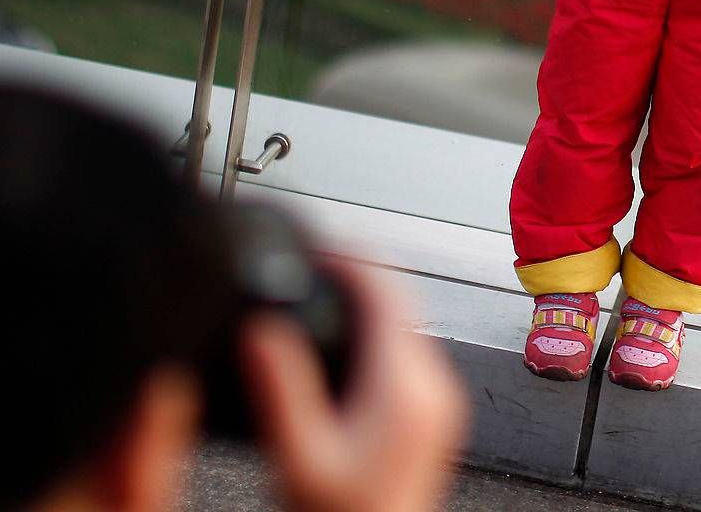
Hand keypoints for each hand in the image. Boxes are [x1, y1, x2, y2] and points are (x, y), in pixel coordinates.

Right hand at [240, 259, 466, 511]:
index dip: (348, 256)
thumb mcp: (299, 458)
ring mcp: (437, 402)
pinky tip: (340, 337)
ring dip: (364, 300)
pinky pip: (405, 350)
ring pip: (404, 323)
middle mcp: (433, 388)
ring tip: (318, 288)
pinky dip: (374, 330)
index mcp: (406, 388)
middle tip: (308, 260)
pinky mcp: (431, 416)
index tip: (313, 243)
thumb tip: (263, 328)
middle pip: (399, 300)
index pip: (386, 291)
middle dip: (353, 273)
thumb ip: (281, 389)